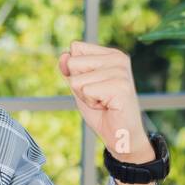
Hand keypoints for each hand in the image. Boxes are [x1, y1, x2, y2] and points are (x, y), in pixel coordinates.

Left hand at [58, 41, 153, 162]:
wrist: (120, 135)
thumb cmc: (101, 111)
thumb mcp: (79, 87)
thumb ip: (69, 70)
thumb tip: (64, 55)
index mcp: (110, 54)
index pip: (75, 48)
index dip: (75, 72)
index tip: (92, 85)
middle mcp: (117, 58)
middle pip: (73, 62)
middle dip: (78, 85)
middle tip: (97, 96)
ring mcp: (120, 71)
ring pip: (77, 80)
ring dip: (86, 96)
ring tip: (103, 102)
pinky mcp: (120, 86)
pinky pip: (86, 91)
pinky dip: (91, 103)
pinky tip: (107, 106)